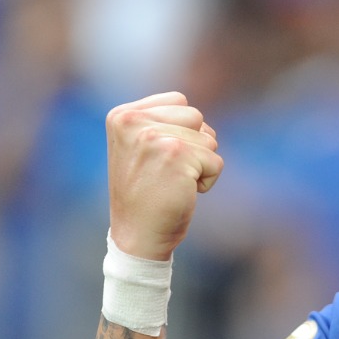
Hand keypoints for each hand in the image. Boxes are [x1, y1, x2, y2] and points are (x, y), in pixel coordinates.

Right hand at [106, 92, 222, 259]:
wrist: (137, 237)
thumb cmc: (145, 194)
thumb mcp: (140, 148)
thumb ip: (160, 123)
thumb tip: (198, 118)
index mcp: (122, 116)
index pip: (179, 101)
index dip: (181, 130)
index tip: (159, 157)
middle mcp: (133, 122)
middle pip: (196, 117)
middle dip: (193, 145)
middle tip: (167, 172)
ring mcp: (154, 137)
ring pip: (209, 139)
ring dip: (200, 163)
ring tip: (173, 182)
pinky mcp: (176, 155)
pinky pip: (216, 162)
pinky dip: (207, 181)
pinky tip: (182, 193)